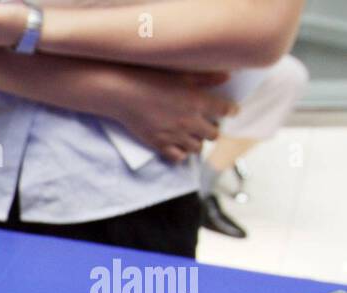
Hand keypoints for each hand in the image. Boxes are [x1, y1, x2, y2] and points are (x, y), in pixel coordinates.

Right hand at [111, 70, 235, 163]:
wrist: (123, 93)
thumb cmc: (151, 78)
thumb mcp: (182, 74)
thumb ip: (207, 78)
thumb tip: (227, 77)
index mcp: (198, 101)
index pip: (226, 111)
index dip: (231, 110)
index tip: (229, 110)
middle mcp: (190, 121)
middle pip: (214, 134)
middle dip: (213, 129)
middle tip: (207, 123)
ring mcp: (174, 135)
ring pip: (198, 148)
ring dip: (197, 141)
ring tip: (191, 134)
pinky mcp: (159, 144)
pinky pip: (178, 157)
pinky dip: (181, 153)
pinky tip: (178, 144)